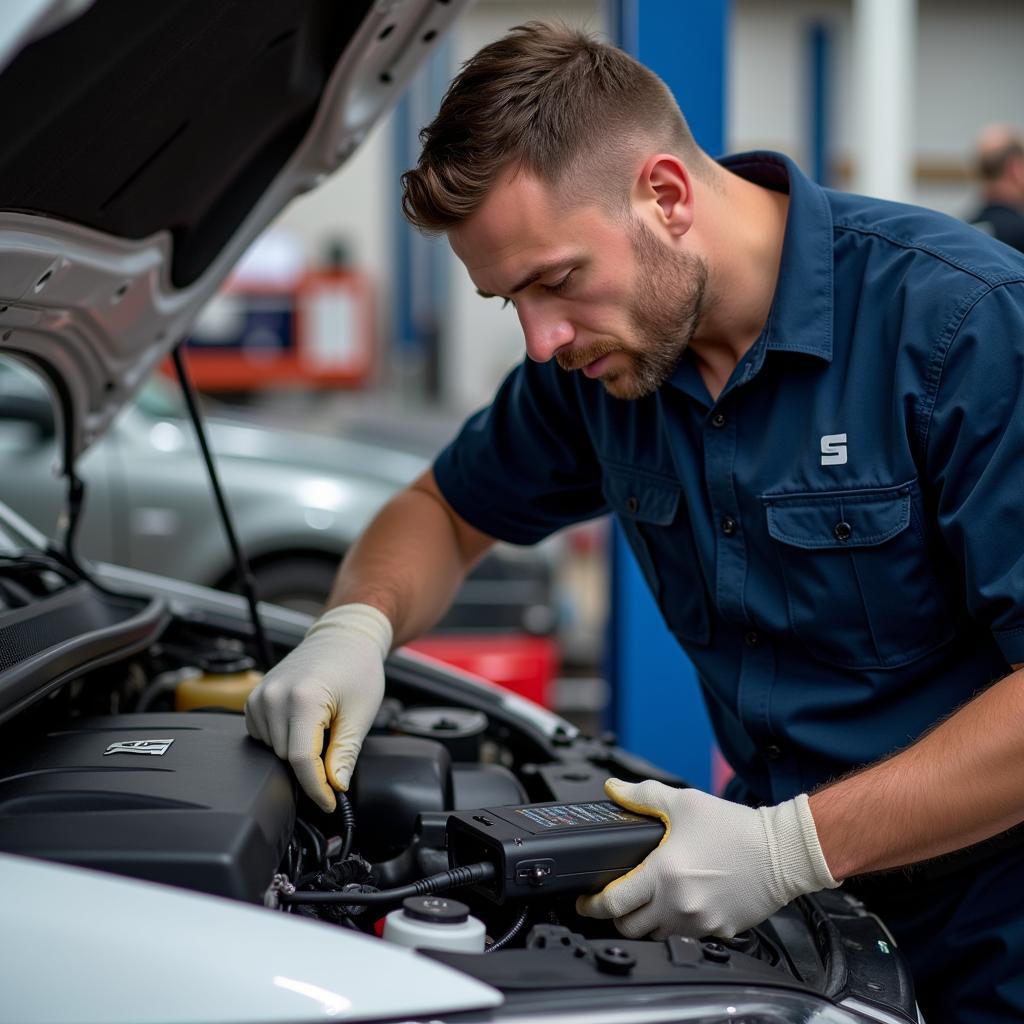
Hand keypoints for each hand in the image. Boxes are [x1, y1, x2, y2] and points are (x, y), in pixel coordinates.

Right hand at [244, 603, 391, 812]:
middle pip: (288, 758)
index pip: (302, 761)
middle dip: (312, 762)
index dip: (317, 789)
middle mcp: (275, 696)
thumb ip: (345, 754)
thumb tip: (336, 786)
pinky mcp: (254, 698)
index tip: (329, 802)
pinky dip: (282, 738)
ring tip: (321, 724)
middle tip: (335, 739)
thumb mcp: (360, 714)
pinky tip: (301, 722)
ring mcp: (261, 696)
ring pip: (274, 750)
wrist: (344, 638)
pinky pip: (263, 736)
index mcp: (303, 698)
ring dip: (297, 749)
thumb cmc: (357, 669)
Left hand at [576, 778, 836, 938]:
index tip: (584, 901)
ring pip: (656, 936)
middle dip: (615, 917)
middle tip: (613, 901)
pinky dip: (675, 925)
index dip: (591, 904)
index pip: (613, 903)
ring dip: (645, 923)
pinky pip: (686, 936)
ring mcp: (700, 922)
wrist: (782, 851)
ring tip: (645, 902)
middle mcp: (679, 904)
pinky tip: (679, 905)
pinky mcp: (719, 932)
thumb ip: (642, 796)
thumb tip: (613, 788)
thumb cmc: (736, 828)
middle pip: (629, 927)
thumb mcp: (684, 802)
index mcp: (665, 873)